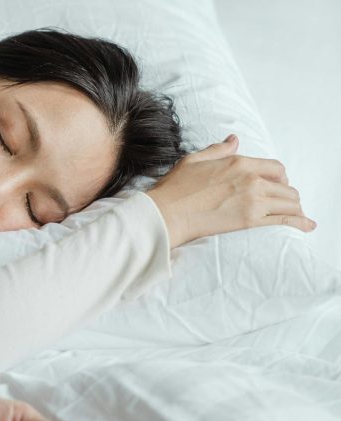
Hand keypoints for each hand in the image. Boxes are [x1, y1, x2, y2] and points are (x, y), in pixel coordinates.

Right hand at [145, 134, 315, 247]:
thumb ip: (218, 150)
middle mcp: (251, 179)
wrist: (167, 214)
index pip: (276, 168)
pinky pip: (285, 220)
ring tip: (295, 215)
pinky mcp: (250, 220)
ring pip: (289, 202)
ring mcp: (253, 200)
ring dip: (294, 209)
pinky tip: (308, 226)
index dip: (280, 177)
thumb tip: (233, 140)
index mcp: (239, 162)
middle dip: (287, 195)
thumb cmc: (175, 189)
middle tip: (283, 203)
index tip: (278, 185)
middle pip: (286, 186)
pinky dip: (300, 223)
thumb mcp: (194, 160)